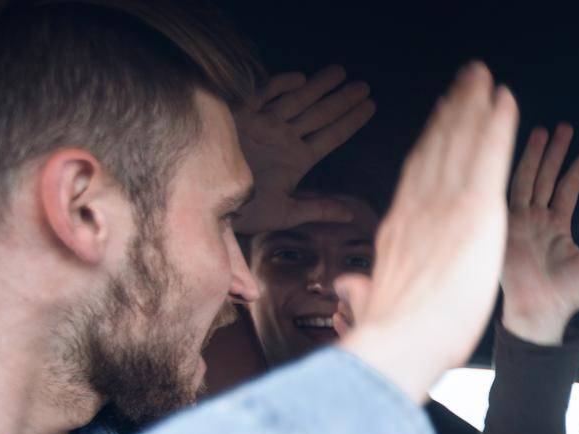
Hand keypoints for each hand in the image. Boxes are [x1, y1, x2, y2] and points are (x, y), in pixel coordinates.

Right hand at [232, 66, 376, 233]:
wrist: (207, 203)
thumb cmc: (245, 210)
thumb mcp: (285, 212)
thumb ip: (317, 209)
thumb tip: (351, 215)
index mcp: (298, 159)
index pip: (332, 136)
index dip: (351, 121)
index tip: (371, 106)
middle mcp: (284, 138)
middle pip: (320, 115)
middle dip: (342, 100)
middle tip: (364, 86)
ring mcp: (264, 125)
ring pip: (297, 101)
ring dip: (318, 87)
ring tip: (342, 73)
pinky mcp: (241, 116)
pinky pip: (262, 96)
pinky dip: (279, 87)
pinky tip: (300, 79)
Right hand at [337, 64, 518, 401]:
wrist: (403, 339)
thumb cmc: (392, 333)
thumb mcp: (370, 302)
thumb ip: (360, 288)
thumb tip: (347, 287)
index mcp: (401, 227)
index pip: (419, 176)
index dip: (430, 145)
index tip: (439, 121)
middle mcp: (421, 207)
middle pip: (438, 149)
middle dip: (452, 114)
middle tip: (465, 84)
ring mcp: (447, 205)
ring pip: (461, 144)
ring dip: (473, 107)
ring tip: (483, 80)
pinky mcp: (474, 211)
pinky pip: (489, 159)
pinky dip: (498, 127)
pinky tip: (507, 102)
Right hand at [500, 124, 578, 343]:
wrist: (542, 311)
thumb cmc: (566, 295)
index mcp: (556, 228)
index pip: (568, 190)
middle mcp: (537, 220)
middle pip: (547, 177)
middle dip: (556, 152)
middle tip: (565, 128)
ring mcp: (522, 220)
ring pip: (530, 179)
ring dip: (538, 155)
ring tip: (547, 131)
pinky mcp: (508, 225)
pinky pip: (511, 192)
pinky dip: (516, 171)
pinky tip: (517, 151)